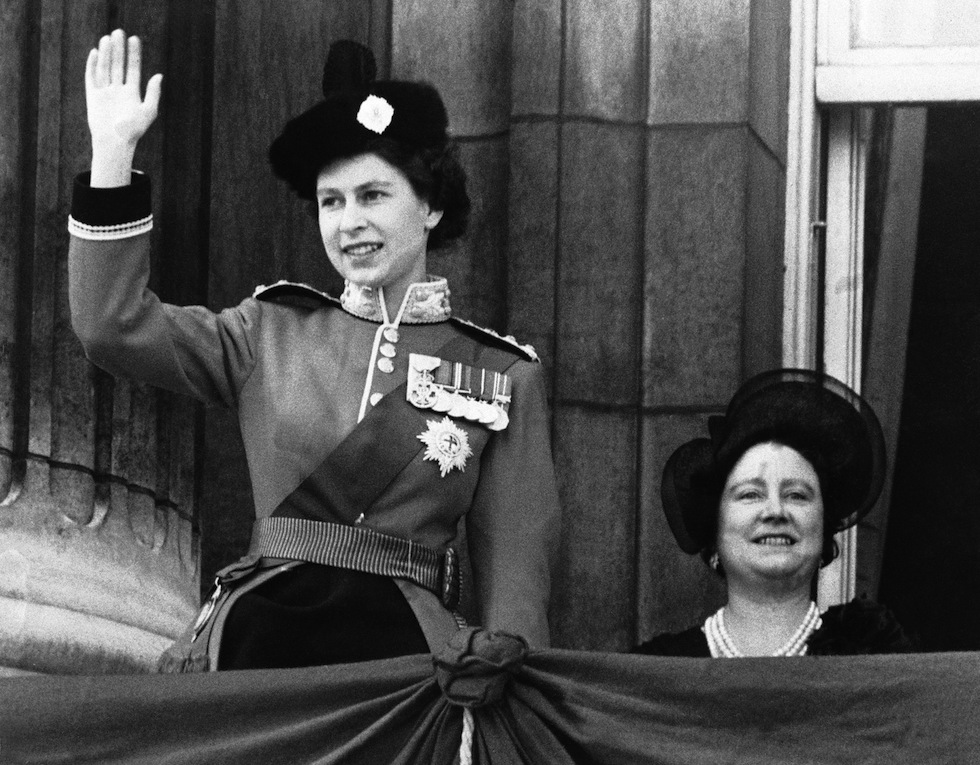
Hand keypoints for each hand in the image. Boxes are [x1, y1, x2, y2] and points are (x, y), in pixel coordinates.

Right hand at [85, 29, 161, 184]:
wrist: (114, 142)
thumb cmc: (133, 130)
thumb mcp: (148, 111)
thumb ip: (153, 93)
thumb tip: (159, 75)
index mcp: (132, 93)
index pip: (133, 69)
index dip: (134, 54)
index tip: (134, 39)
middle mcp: (118, 90)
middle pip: (118, 64)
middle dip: (119, 49)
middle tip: (120, 32)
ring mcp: (105, 91)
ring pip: (105, 67)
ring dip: (107, 53)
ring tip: (108, 38)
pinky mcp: (93, 95)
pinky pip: (92, 77)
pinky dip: (93, 65)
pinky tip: (96, 52)